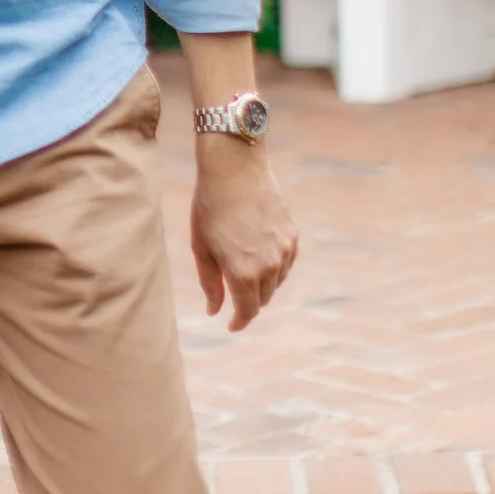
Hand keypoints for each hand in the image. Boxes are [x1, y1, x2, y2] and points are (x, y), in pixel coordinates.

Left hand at [190, 142, 296, 331]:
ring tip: (242, 263)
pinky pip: (286, 262)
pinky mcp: (292, 236)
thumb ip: (210, 283)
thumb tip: (214, 311)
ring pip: (276, 282)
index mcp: (242, 273)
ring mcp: (283, 251)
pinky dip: (274, 266)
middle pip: (262, 299)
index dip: (239, 322)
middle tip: (231, 291)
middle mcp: (267, 266)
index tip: (231, 325)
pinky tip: (258, 252)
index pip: (247, 311)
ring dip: (262, 283)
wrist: (234, 168)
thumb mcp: (202, 247)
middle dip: (248, 301)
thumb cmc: (209, 206)